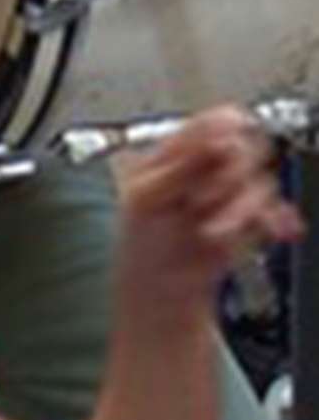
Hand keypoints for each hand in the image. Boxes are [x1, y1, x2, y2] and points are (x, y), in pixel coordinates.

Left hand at [115, 108, 300, 316]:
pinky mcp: (251, 218)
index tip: (224, 147)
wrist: (164, 295)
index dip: (225, 130)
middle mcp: (207, 168)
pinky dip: (276, 219)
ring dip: (241, 209)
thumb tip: (216, 135)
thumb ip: (182, 164)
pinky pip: (277, 208)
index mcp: (175, 154)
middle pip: (246, 148)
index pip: (212, 123)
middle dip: (229, 177)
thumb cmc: (142, 249)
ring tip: (211, 234)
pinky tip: (275, 230)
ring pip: (261, 181)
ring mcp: (231, 193)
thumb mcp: (147, 199)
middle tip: (201, 200)